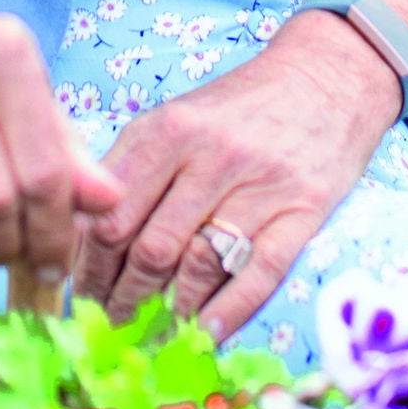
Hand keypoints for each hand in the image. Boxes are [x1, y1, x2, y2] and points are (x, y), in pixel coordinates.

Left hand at [76, 10, 403, 341]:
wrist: (327, 75)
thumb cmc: (238, 107)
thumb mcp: (176, 119)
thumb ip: (133, 171)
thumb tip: (86, 242)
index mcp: (166, 131)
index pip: (109, 215)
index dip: (88, 267)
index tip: (81, 295)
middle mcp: (210, 155)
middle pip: (148, 247)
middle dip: (122, 298)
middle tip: (112, 324)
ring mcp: (260, 184)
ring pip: (197, 265)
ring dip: (170, 311)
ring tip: (153, 332)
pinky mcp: (303, 209)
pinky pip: (260, 272)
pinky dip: (229, 309)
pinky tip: (206, 332)